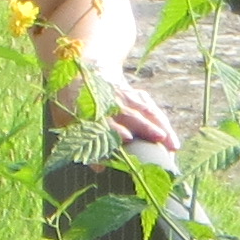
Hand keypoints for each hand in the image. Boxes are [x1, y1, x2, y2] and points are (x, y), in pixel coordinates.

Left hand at [37, 29, 177, 155]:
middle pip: (131, 114)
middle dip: (146, 126)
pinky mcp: (137, 95)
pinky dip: (162, 122)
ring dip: (160, 127)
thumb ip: (79, 144)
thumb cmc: (73, 105)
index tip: (128, 138)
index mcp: (91, 109)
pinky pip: (152, 109)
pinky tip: (170, 137)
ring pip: (146, 111)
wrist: (85, 71)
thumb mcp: (66, 122)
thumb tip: (98, 168)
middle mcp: (111, 102)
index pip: (104, 119)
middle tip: (160, 139)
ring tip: (173, 145)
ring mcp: (126, 96)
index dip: (115, 128)